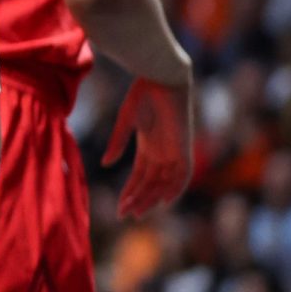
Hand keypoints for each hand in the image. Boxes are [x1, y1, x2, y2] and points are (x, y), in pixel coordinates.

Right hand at [103, 77, 192, 219]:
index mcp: (148, 146)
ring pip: (164, 183)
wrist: (162, 76)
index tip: (119, 208)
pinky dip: (175, 188)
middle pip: (151, 184)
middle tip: (126, 215)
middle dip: (139, 200)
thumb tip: (107, 165)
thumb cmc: (142, 93)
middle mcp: (162, 152)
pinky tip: (165, 201)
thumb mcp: (126, 120)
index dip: (130, 192)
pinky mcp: (183, 146)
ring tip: (137, 211)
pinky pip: (183, 174)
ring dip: (151, 198)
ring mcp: (173, 150)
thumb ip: (118, 143)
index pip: (140, 176)